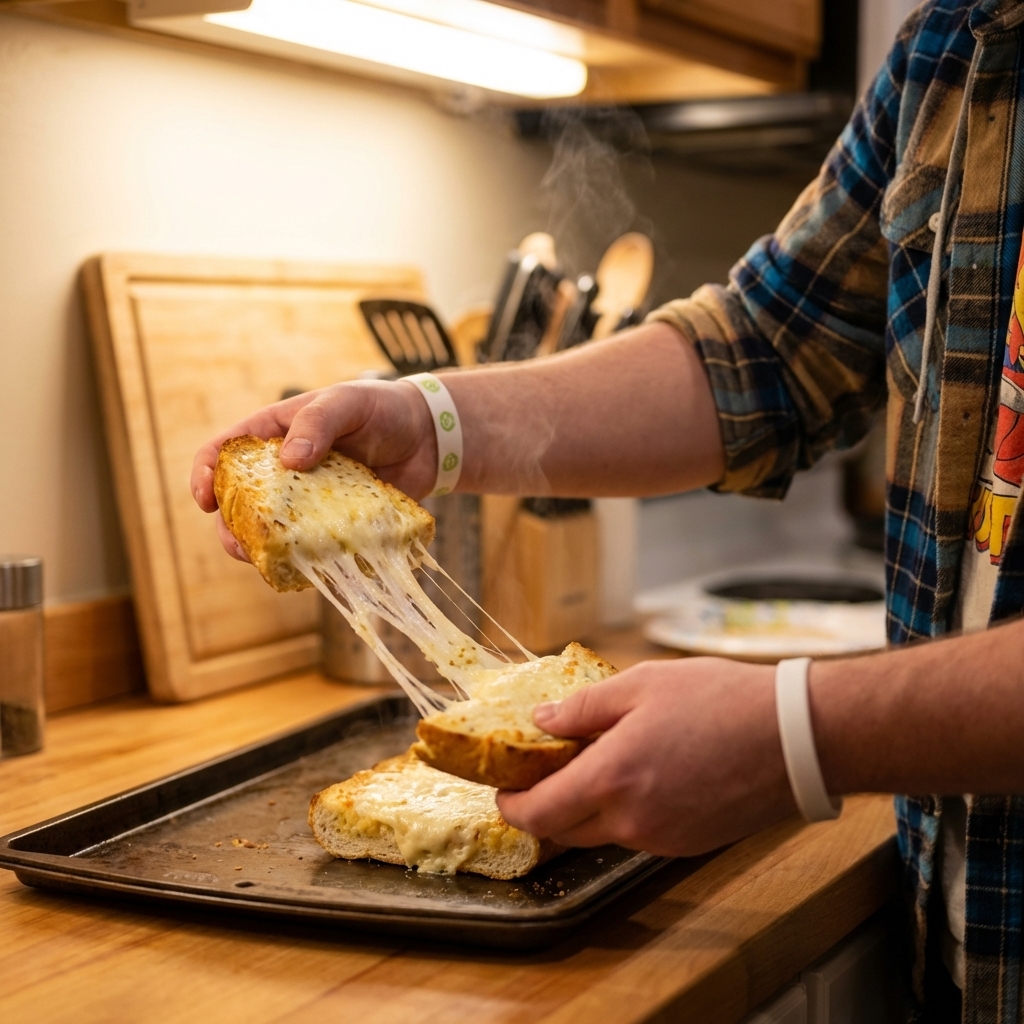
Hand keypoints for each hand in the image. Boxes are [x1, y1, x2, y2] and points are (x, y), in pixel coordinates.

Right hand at [190, 380, 436, 559]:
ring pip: (269, 531)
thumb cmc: (383, 408)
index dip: (205, 475)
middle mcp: (283, 471)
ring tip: (267, 562)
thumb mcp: (347, 402)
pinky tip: (304, 571)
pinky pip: (308, 547)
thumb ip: (318, 422)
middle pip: (238, 503)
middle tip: (239, 545)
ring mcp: (306, 501)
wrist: (429, 437)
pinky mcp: (332, 524)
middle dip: (229, 527)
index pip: (223, 453)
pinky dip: (301, 561)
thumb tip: (289, 459)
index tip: (205, 500)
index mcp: (274, 434)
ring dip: (261, 550)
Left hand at [495, 658, 796, 856]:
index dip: (512, 804)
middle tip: (547, 768)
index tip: (505, 787)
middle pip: (564, 831)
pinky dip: (624, 812)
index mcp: (612, 780)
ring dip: (587, 807)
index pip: (538, 814)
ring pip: (602, 833)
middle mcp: (633, 821)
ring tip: (600, 761)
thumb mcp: (642, 685)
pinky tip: (642, 774)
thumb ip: (583, 709)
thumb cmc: (721, 701)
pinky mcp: (689, 843)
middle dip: (545, 806)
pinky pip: (638, 834)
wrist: (798, 738)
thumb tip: (541, 722)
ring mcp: (663, 838)